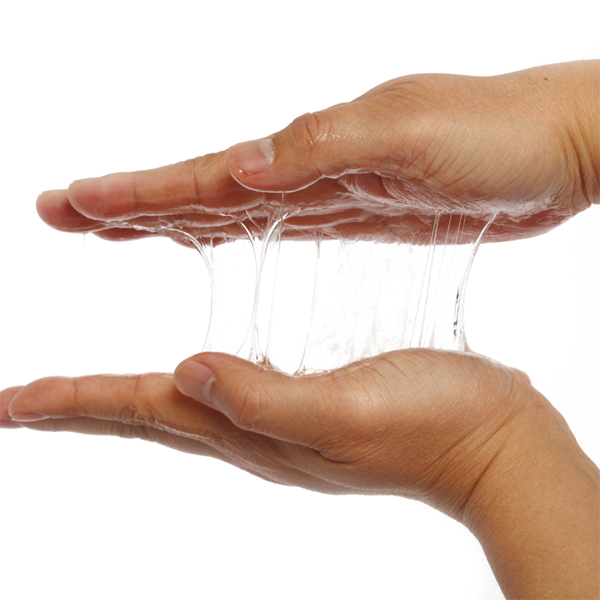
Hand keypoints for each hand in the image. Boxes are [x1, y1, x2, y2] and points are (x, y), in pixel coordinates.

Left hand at [2, 349, 526, 512]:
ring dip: (128, 397)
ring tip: (87, 392)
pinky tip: (192, 373)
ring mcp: (283, 419)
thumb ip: (261, 400)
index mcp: (256, 431)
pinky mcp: (310, 401)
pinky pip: (229, 389)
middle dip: (83, 407)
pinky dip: (192, 380)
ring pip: (183, 406)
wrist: (491, 441)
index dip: (78, 402)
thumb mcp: (342, 412)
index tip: (16, 401)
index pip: (145, 411)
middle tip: (28, 403)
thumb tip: (183, 375)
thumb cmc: (428, 426)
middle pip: (149, 417)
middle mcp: (257, 429)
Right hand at [37, 60, 598, 244]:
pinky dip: (238, 230)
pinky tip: (217, 234)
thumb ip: (323, 150)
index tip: (75, 204)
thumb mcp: (408, 134)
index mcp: (310, 150)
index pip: (206, 176)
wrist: (554, 148)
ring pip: (234, 209)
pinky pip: (282, 225)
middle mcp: (308, 169)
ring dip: (174, 218)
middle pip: (203, 191)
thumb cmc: (494, 134)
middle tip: (68, 214)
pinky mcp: (357, 214)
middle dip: (134, 204)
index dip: (139, 195)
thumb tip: (242, 168)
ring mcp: (330, 192)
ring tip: (120, 227)